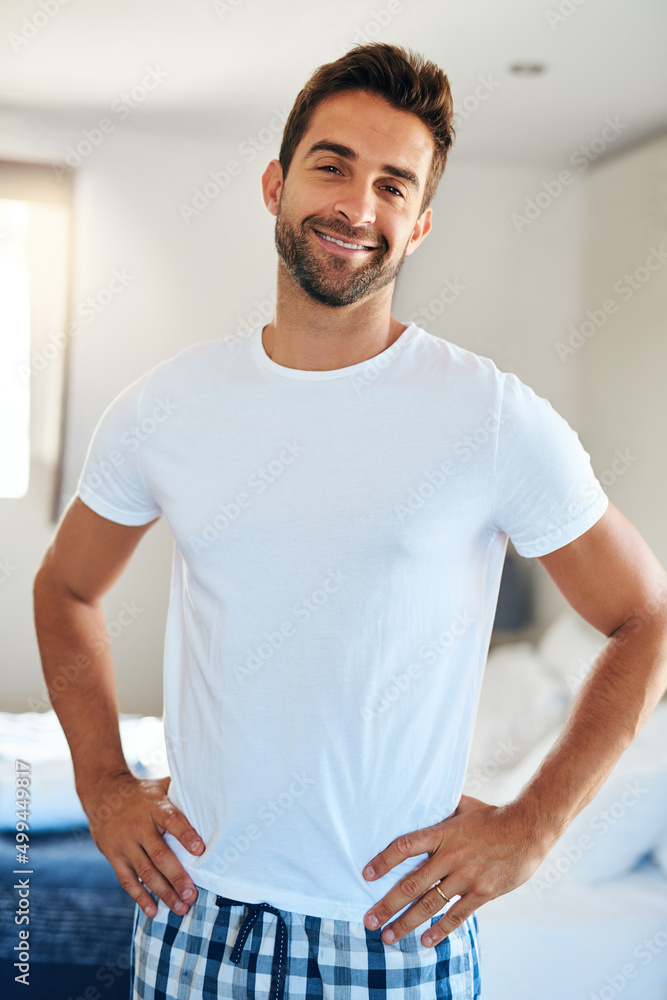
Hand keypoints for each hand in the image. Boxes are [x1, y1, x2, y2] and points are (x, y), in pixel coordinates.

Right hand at [79, 770, 205, 917]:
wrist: (103, 794)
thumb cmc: (141, 793)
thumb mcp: (160, 786)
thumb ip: (181, 793)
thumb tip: (211, 793)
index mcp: (154, 806)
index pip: (172, 820)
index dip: (185, 835)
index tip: (200, 850)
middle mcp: (139, 826)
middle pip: (160, 855)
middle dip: (177, 877)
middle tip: (192, 895)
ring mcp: (125, 843)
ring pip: (145, 872)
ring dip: (163, 893)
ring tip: (180, 908)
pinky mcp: (113, 856)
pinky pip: (127, 880)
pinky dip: (140, 897)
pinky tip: (153, 911)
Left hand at [362, 794, 548, 947]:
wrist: (528, 828)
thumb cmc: (492, 815)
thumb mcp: (462, 805)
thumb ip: (441, 809)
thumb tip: (420, 798)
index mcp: (443, 833)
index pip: (406, 846)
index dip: (384, 860)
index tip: (366, 874)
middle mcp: (451, 856)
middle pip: (412, 884)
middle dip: (388, 905)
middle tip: (369, 921)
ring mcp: (467, 876)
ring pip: (430, 904)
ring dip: (407, 923)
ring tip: (389, 937)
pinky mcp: (483, 892)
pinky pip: (457, 914)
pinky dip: (440, 929)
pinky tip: (425, 941)